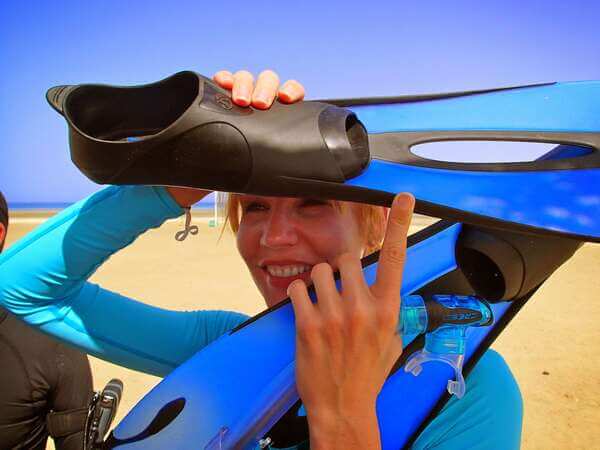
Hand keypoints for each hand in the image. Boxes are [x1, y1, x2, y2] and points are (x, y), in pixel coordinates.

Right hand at [167, 69, 305, 206]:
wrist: (221, 168)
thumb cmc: (251, 166)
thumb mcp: (267, 165)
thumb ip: (279, 164)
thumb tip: (298, 181)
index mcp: (280, 111)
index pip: (292, 91)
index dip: (292, 90)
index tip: (286, 98)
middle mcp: (261, 98)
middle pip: (268, 81)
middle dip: (265, 89)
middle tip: (260, 104)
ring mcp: (241, 92)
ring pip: (246, 78)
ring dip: (244, 84)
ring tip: (241, 101)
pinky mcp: (219, 93)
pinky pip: (222, 79)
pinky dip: (223, 78)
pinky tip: (220, 82)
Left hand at [287, 193, 414, 449]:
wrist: (343, 407)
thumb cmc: (369, 373)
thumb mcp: (392, 340)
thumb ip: (387, 308)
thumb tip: (382, 286)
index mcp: (388, 309)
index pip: (397, 257)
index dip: (400, 222)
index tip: (403, 196)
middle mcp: (362, 307)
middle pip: (346, 258)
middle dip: (341, 269)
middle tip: (339, 291)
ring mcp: (334, 315)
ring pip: (319, 270)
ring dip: (319, 282)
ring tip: (322, 303)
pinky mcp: (307, 324)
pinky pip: (297, 287)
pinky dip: (298, 294)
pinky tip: (305, 309)